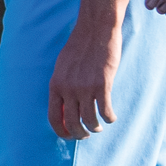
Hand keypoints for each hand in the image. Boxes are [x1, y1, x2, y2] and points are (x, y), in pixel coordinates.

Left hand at [49, 8, 121, 138]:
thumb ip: (62, 85)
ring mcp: (85, 87)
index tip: (70, 136)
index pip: (54, 117)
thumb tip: (64, 106)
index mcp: (55, 84)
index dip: (62, 132)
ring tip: (100, 126)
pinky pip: (105, 111)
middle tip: (87, 135)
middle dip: (80, 134)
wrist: (95, 30)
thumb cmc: (79, 47)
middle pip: (72, 124)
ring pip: (90, 121)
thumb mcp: (62, 67)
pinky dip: (109, 118)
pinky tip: (111, 116)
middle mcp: (68, 89)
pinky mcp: (102, 85)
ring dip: (96, 128)